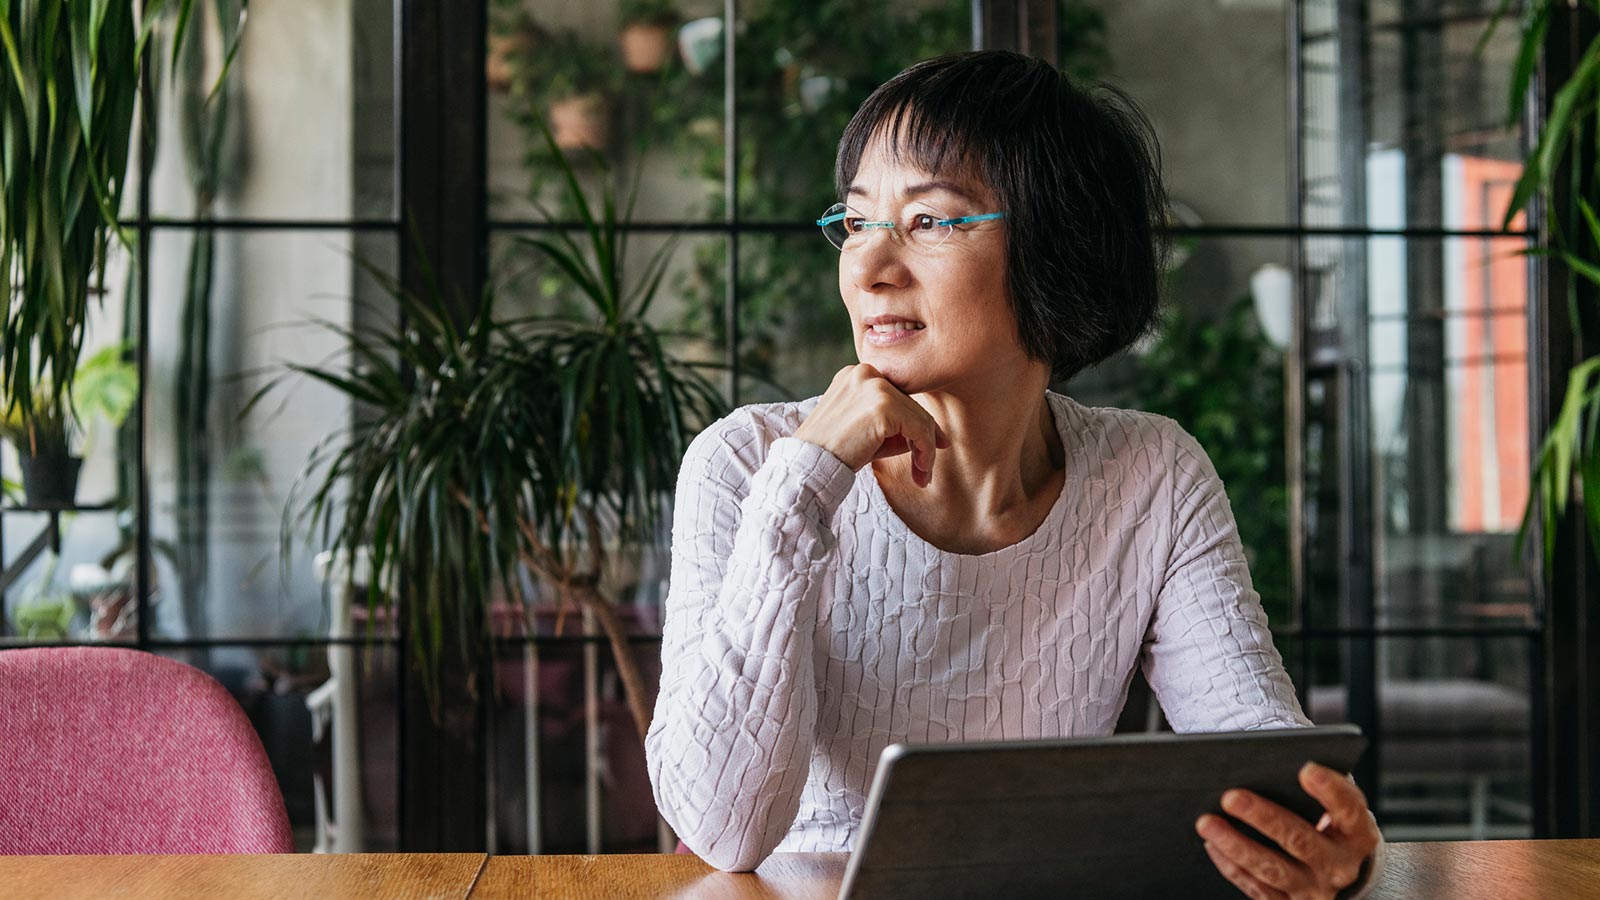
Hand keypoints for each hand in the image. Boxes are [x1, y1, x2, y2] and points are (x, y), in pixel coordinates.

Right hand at [793, 364, 949, 486]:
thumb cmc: (833, 452)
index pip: (898, 397)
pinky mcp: (883, 405)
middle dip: (924, 439)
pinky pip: (919, 429)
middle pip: (911, 405)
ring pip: (920, 417)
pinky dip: (925, 452)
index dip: (916, 423)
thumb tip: (934, 436)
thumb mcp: (864, 429)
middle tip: (926, 469)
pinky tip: (920, 471)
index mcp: (856, 375)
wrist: (808, 464)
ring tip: (922, 475)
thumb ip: (893, 424)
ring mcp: (875, 386)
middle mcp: (866, 372)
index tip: (931, 447)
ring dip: (927, 449)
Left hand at [1195, 762, 1380, 898]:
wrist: (1340, 869)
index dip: (1330, 791)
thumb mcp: (1339, 806)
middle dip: (1264, 817)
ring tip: (1207, 822)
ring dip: (1237, 845)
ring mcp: (1314, 889)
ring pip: (1273, 869)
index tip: (1306, 769)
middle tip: (1230, 796)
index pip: (1349, 810)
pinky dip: (1231, 866)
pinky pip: (1257, 888)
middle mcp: (1339, 865)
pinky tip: (1212, 843)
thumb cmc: (1332, 824)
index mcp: (1357, 834)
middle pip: (1300, 840)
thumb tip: (1269, 764)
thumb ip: (1320, 786)